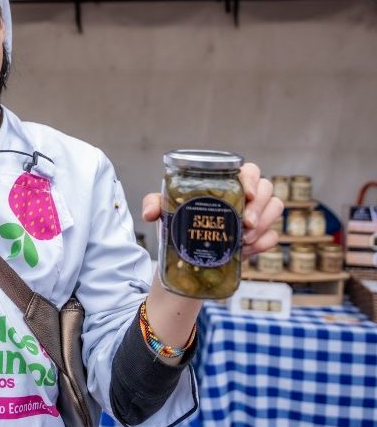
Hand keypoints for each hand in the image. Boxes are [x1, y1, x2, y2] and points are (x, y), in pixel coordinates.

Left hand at [141, 162, 282, 256]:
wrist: (185, 255)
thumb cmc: (179, 222)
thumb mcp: (165, 211)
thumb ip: (155, 204)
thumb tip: (150, 213)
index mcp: (226, 182)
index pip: (249, 171)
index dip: (252, 180)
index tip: (247, 194)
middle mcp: (245, 196)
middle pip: (267, 188)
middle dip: (260, 206)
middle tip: (245, 224)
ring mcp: (256, 216)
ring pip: (275, 208)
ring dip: (264, 224)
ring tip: (243, 239)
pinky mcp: (259, 237)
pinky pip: (273, 236)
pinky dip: (263, 242)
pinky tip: (247, 251)